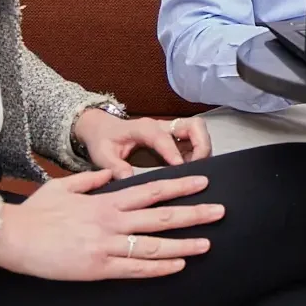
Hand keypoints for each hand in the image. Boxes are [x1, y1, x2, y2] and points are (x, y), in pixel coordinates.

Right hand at [0, 167, 222, 280]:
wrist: (12, 237)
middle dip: (194, 213)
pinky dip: (159, 267)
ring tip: (208, 243)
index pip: (151, 190)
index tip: (203, 182)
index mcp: (105, 200)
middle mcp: (111, 220)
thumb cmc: (34, 213)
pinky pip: (135, 268)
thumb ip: (91, 180)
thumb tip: (111, 174)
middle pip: (161, 215)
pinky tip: (178, 265)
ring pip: (154, 244)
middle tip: (221, 211)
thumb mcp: (63, 187)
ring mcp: (106, 245)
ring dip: (184, 243)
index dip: (179, 186)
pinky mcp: (97, 267)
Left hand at [73, 107, 211, 175]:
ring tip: (196, 171)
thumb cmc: (103, 141)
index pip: (163, 137)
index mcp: (143, 128)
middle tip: (198, 167)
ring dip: (203, 150)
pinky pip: (194, 143)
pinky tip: (191, 171)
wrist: (102, 130)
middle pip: (194, 125)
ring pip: (199, 132)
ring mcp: (171, 131)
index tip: (181, 168)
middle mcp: (162, 126)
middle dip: (202, 145)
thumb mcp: (102, 155)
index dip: (173, 152)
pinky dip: (199, 155)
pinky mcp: (175, 139)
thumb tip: (129, 180)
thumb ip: (114, 167)